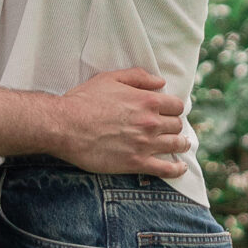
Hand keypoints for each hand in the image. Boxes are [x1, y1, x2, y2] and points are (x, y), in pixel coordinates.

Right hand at [50, 68, 189, 178]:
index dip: (173, 108)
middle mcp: (151, 122)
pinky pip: (166, 169)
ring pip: (176, 145)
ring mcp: (145, 144)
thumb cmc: (84, 100)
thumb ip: (138, 77)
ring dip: (180, 144)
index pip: (176, 105)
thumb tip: (160, 82)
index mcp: (147, 100)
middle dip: (175, 125)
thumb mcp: (110, 78)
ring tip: (181, 145)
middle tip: (170, 128)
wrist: (66, 126)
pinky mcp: (137, 163)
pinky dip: (177, 169)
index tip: (169, 111)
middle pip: (177, 125)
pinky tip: (180, 167)